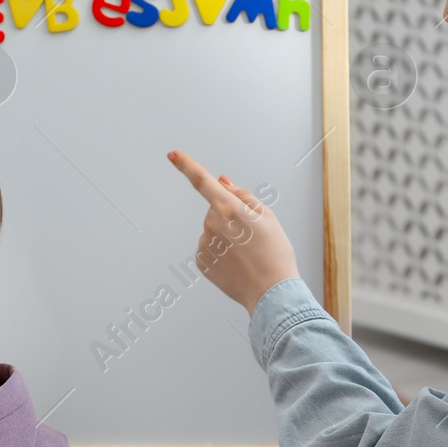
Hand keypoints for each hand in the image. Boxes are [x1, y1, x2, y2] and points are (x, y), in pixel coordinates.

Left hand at [167, 149, 300, 313]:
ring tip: (248, 253)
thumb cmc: (275, 254)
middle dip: (231, 217)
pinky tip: (237, 263)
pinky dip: (221, 253)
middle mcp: (212, 225)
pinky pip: (209, 248)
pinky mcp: (201, 262)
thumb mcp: (267, 216)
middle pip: (216, 210)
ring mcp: (205, 245)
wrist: (271, 292)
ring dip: (227, 236)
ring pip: (213, 230)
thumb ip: (242, 195)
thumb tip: (222, 183)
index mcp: (228, 209)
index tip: (172, 154)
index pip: (202, 181)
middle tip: (253, 236)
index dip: (186, 165)